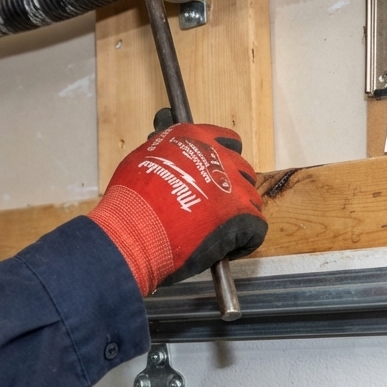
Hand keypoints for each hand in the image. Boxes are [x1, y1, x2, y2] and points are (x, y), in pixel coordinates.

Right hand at [88, 122, 265, 295]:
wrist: (135, 229)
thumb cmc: (131, 200)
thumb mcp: (141, 160)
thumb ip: (164, 156)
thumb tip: (167, 160)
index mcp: (193, 138)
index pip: (226, 140)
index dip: (221, 158)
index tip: (214, 170)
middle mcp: (218, 157)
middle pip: (241, 170)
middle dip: (231, 186)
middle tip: (213, 204)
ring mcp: (233, 187)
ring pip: (251, 199)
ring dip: (239, 212)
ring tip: (218, 228)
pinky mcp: (242, 217)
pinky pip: (256, 230)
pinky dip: (244, 241)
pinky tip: (226, 248)